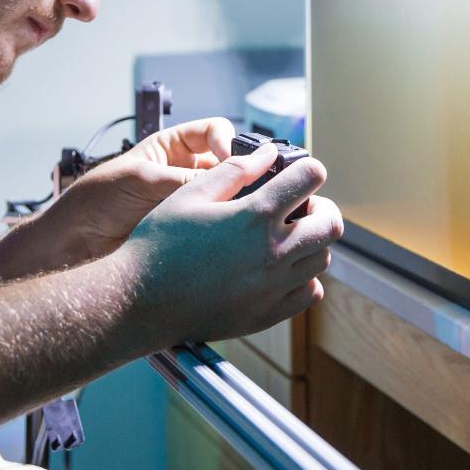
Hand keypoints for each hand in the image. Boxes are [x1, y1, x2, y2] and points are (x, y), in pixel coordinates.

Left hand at [46, 117, 235, 262]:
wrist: (76, 242)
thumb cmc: (97, 199)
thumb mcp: (143, 179)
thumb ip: (186, 178)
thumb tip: (231, 176)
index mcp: (172, 146)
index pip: (214, 132)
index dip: (227, 143)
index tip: (232, 160)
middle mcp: (184, 171)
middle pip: (225, 164)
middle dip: (238, 172)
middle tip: (245, 186)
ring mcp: (188, 200)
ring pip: (224, 194)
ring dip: (231, 199)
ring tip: (237, 209)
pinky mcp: (189, 228)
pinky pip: (215, 221)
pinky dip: (224, 223)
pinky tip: (226, 227)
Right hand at [122, 143, 341, 345]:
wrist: (138, 302)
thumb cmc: (158, 245)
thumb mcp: (190, 196)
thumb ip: (234, 171)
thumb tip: (268, 154)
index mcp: (254, 216)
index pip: (310, 179)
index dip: (307, 170)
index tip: (298, 174)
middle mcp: (272, 252)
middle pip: (331, 223)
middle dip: (321, 208)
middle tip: (300, 208)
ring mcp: (273, 287)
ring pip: (323, 258)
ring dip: (312, 242)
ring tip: (285, 238)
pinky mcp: (267, 314)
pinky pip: (309, 293)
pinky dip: (303, 278)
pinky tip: (279, 269)